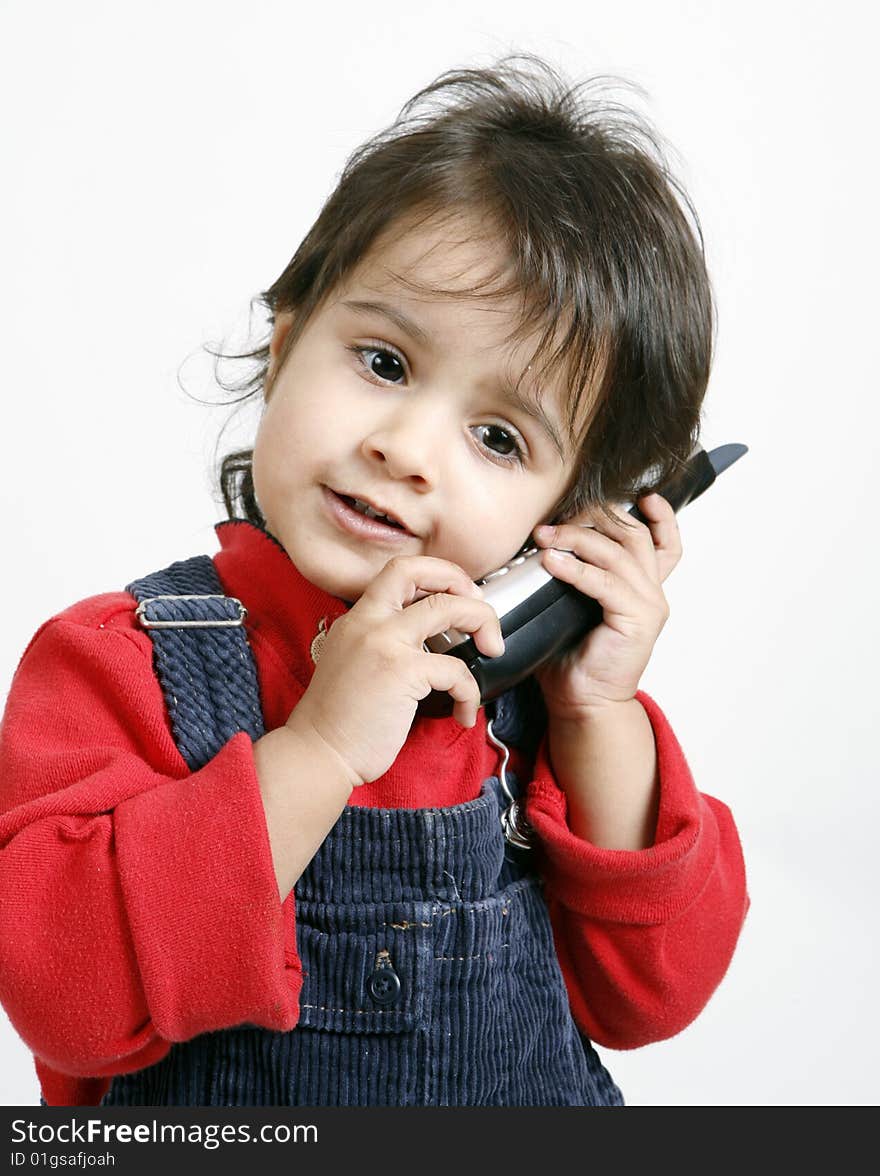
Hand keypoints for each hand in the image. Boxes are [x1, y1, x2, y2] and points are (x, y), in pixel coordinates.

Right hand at [285, 556, 503, 786]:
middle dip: (461, 582)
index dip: (437, 573)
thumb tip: (428, 639)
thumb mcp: (353, 661)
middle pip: (420, 571)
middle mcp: (369, 622)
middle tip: (480, 610)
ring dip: (483, 623)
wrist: (318, 752)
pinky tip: (464, 712)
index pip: (399, 571)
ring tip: (492, 648)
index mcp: (357, 618)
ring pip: (449, 608)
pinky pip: (456, 670)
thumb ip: (382, 642)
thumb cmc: (338, 719)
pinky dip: (470, 692)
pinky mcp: (402, 673)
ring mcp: (385, 644)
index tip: (457, 594)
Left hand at [531, 493, 680, 718]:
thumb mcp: (572, 606)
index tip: (639, 495)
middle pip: (633, 534)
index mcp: (642, 587)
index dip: (659, 515)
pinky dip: (577, 568)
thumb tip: (542, 542)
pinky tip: (553, 562)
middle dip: (593, 518)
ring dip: (578, 538)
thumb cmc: (573, 657)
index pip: (663, 541)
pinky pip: (606, 582)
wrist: (583, 702)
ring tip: (545, 537)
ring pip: (619, 551)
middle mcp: (652, 591)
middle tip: (554, 519)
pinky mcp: (639, 619)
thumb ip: (573, 573)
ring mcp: (650, 604)